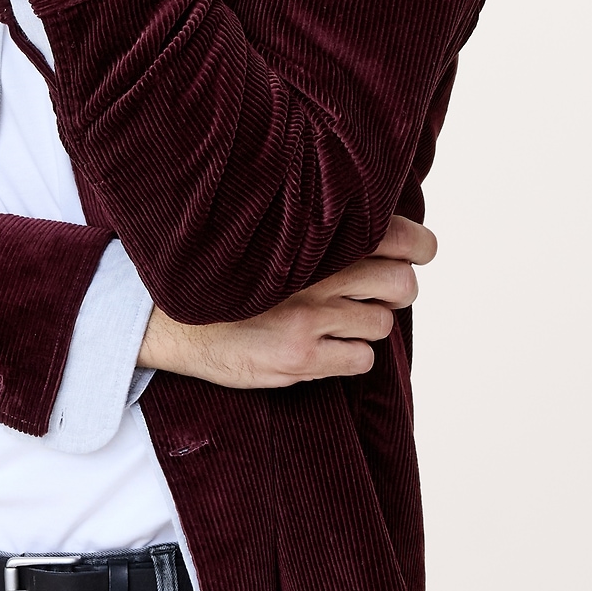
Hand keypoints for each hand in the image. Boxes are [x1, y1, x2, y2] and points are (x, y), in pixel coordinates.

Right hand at [137, 217, 436, 387]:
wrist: (171, 316)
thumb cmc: (225, 276)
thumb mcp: (266, 238)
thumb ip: (314, 235)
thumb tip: (372, 231)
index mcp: (311, 237)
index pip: (392, 232)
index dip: (417, 243)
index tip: (420, 250)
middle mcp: (316, 272)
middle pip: (400, 283)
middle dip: (398, 289)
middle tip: (382, 292)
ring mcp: (310, 315)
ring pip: (381, 323)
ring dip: (367, 324)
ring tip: (338, 321)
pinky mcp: (301, 355)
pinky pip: (361, 359)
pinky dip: (352, 355)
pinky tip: (325, 347)